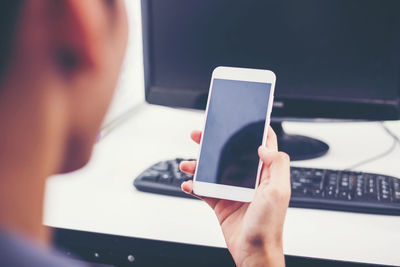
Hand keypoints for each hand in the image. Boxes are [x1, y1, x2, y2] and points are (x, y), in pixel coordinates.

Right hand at [180, 127, 290, 266]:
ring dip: (199, 164)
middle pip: (231, 153)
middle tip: (200, 135)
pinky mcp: (222, 202)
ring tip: (186, 163)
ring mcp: (234, 190)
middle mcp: (249, 179)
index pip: (262, 145)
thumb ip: (277, 165)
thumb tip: (264, 145)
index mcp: (265, 174)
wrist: (253, 252)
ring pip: (214, 169)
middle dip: (215, 142)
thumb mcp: (278, 191)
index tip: (241, 118)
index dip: (253, 130)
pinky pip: (205, 189)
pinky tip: (188, 184)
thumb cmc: (269, 226)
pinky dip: (195, 185)